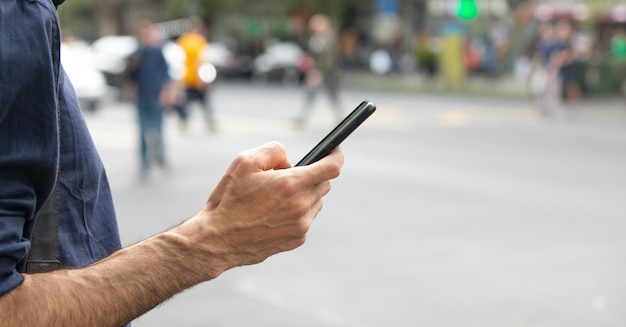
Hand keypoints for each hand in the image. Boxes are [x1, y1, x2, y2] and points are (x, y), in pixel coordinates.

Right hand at [186, 142, 343, 276]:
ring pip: (316, 202)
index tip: (335, 150)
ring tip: (276, 198)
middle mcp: (302, 205)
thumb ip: (274, 150)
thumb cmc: (229, 199)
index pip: (331, 167)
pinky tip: (274, 214)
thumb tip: (290, 160)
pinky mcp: (297, 239)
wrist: (217, 240)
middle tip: (285, 177)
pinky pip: (306, 219)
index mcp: (291, 184)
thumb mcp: (244, 162)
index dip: (336, 155)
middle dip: (310, 176)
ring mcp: (301, 225)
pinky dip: (297, 213)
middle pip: (324, 184)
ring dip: (304, 195)